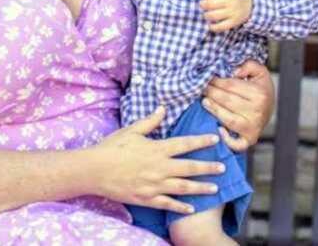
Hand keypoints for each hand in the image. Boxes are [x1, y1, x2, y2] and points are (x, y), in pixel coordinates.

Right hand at [89, 106, 224, 213]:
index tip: (215, 139)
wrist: (94, 170)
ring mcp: (154, 185)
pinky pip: (167, 204)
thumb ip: (150, 122)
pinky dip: (180, 207)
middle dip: (208, 167)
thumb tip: (163, 109)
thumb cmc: (111, 148)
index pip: (185, 144)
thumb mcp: (131, 130)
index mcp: (157, 149)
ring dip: (200, 188)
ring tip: (214, 188)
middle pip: (190, 168)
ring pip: (183, 187)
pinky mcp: (146, 198)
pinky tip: (191, 209)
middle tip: (223, 168)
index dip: (201, 141)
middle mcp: (159, 167)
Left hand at [200, 0, 252, 31]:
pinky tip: (210, 25)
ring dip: (206, 15)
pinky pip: (221, 27)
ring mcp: (233, 12)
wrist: (252, 2)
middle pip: (210, 4)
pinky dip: (213, 27)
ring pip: (213, 15)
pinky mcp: (235, 21)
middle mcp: (231, 1)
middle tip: (203, 5)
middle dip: (203, 5)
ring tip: (207, 14)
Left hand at [202, 61, 274, 151]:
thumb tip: (233, 71)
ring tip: (204, 101)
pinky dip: (227, 140)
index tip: (207, 77)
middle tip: (202, 87)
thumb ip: (248, 65)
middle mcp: (257, 112)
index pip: (230, 86)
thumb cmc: (260, 88)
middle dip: (211, 92)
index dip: (216, 81)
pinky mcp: (250, 139)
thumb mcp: (259, 71)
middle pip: (227, 101)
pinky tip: (218, 128)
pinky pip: (237, 144)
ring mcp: (253, 127)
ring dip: (213, 110)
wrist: (270, 107)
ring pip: (228, 119)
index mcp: (259, 94)